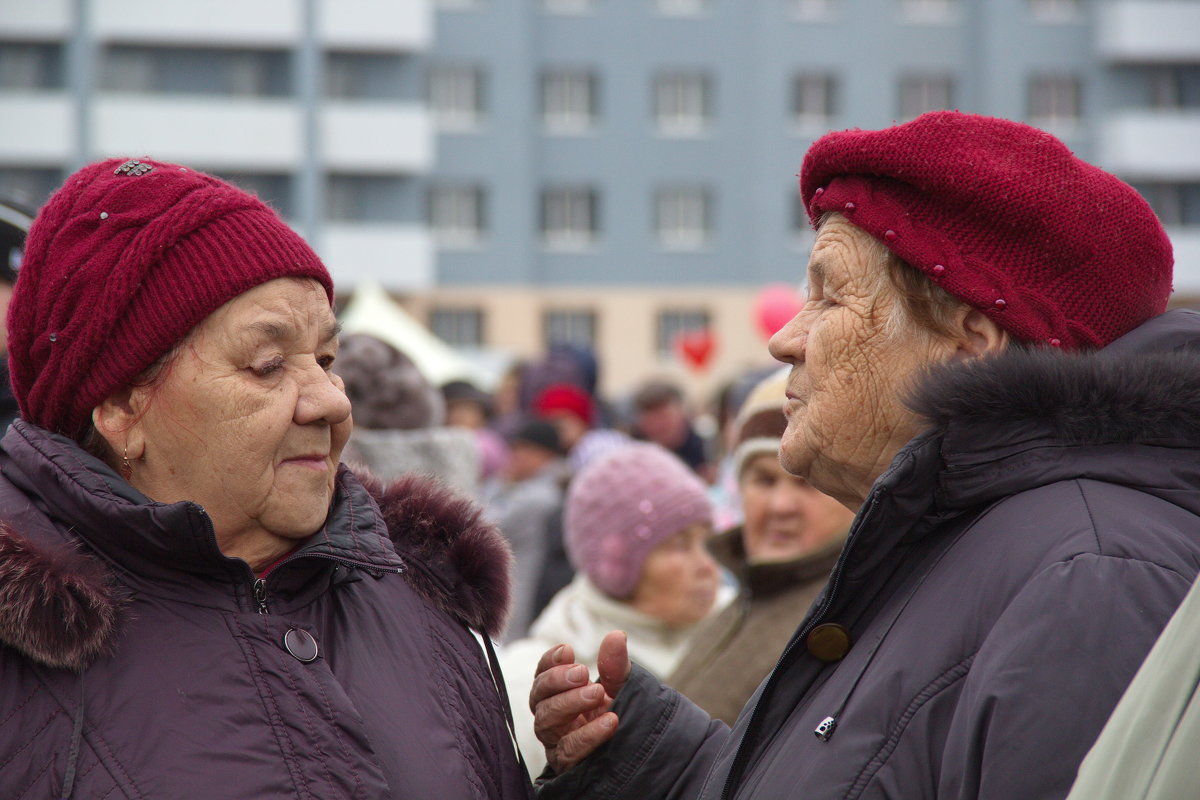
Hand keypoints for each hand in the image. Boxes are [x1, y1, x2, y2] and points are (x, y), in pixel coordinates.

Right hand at [530, 630, 630, 773]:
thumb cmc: (616, 713)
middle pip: (538, 696)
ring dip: (570, 704)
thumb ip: (615, 664)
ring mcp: (555, 741)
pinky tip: (609, 721)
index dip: (549, 661)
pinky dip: (588, 735)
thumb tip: (617, 636)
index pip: (541, 675)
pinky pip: (568, 750)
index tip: (568, 650)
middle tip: (583, 673)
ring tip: (597, 693)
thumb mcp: (620, 686)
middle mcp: (550, 716)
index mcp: (556, 694)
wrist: (633, 753)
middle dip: (558, 681)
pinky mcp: (566, 764)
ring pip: (545, 721)